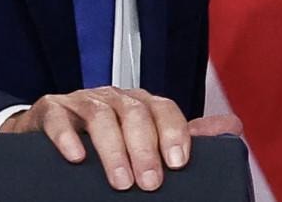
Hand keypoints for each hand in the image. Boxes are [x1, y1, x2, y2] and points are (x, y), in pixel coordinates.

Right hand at [0, 86, 241, 190]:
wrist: (47, 135)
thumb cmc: (105, 141)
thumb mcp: (146, 139)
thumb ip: (185, 135)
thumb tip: (233, 127)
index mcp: (139, 104)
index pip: (163, 108)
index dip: (173, 132)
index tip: (178, 163)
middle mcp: (113, 97)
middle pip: (134, 113)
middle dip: (144, 149)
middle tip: (149, 183)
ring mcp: (80, 101)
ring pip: (100, 115)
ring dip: (112, 149)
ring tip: (120, 182)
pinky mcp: (49, 110)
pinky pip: (58, 116)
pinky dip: (67, 136)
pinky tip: (76, 157)